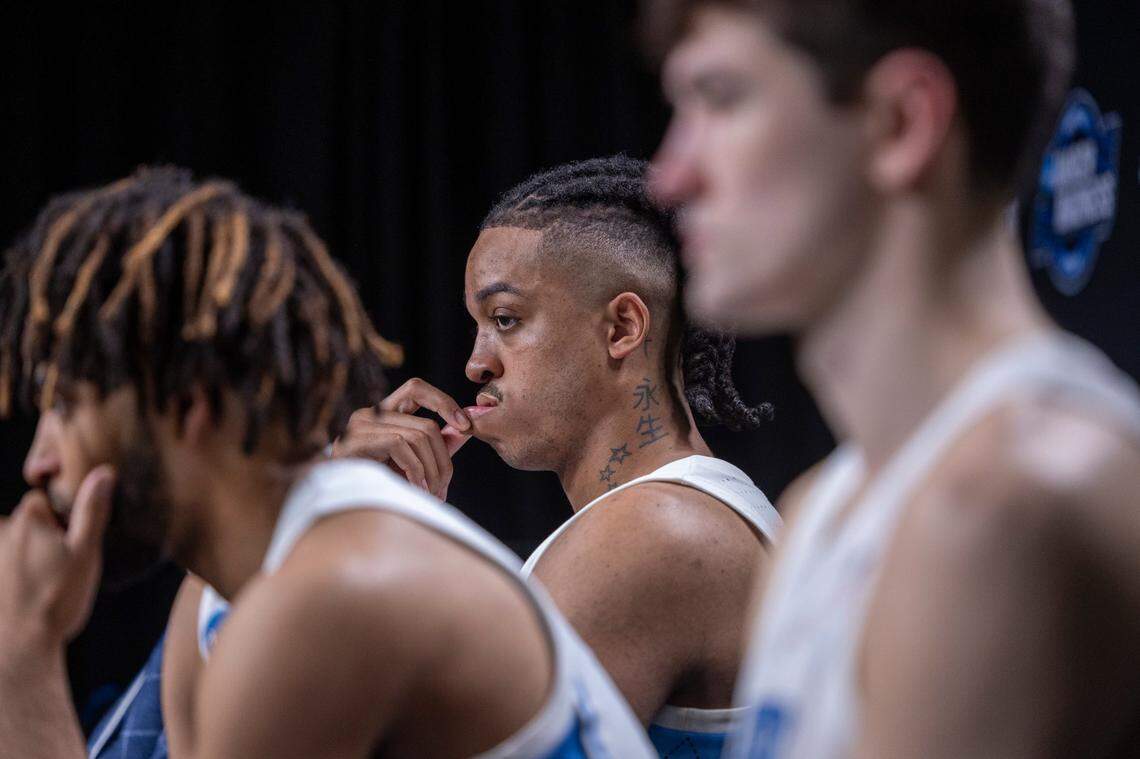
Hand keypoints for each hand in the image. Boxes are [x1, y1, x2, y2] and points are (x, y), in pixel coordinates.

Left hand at [0, 465, 114, 652]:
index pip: (38, 503)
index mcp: (28, 521)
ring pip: (8, 549)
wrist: (20, 646)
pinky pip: (3, 571)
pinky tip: (20, 598)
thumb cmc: (57, 598)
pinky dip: (9, 580)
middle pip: (20, 526)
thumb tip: (104, 472)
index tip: (65, 546)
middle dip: (35, 541)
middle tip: (53, 571)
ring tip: (36, 589)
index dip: (55, 522)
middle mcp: (1, 534)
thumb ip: (92, 510)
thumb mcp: (85, 552)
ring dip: (20, 561)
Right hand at [332, 379, 471, 498]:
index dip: (444, 402)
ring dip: (431, 471)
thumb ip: (435, 446)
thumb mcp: (411, 464)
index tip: (465, 426)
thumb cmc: (374, 486)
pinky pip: (400, 444)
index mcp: (383, 414)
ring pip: (418, 436)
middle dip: (443, 460)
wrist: (339, 507)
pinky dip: (414, 470)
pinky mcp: (354, 441)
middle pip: (426, 425)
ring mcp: (359, 425)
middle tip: (443, 489)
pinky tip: (415, 489)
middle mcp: (369, 414)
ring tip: (431, 494)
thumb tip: (464, 431)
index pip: (416, 388)